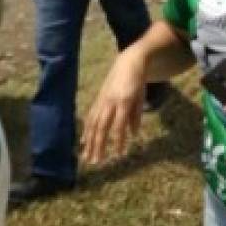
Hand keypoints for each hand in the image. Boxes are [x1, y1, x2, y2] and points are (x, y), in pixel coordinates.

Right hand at [82, 48, 146, 163]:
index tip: (118, 155)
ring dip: (89, 142)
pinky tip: (83, 142)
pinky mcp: (97, 100)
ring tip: (87, 157)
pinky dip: (86, 131)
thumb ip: (136, 116)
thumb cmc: (138, 81)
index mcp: (123, 102)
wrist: (128, 62)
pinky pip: (90, 117)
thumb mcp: (141, 97)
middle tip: (96, 162)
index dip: (118, 141)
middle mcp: (110, 102)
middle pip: (101, 128)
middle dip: (98, 146)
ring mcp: (101, 101)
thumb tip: (133, 135)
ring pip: (93, 124)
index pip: (119, 126)